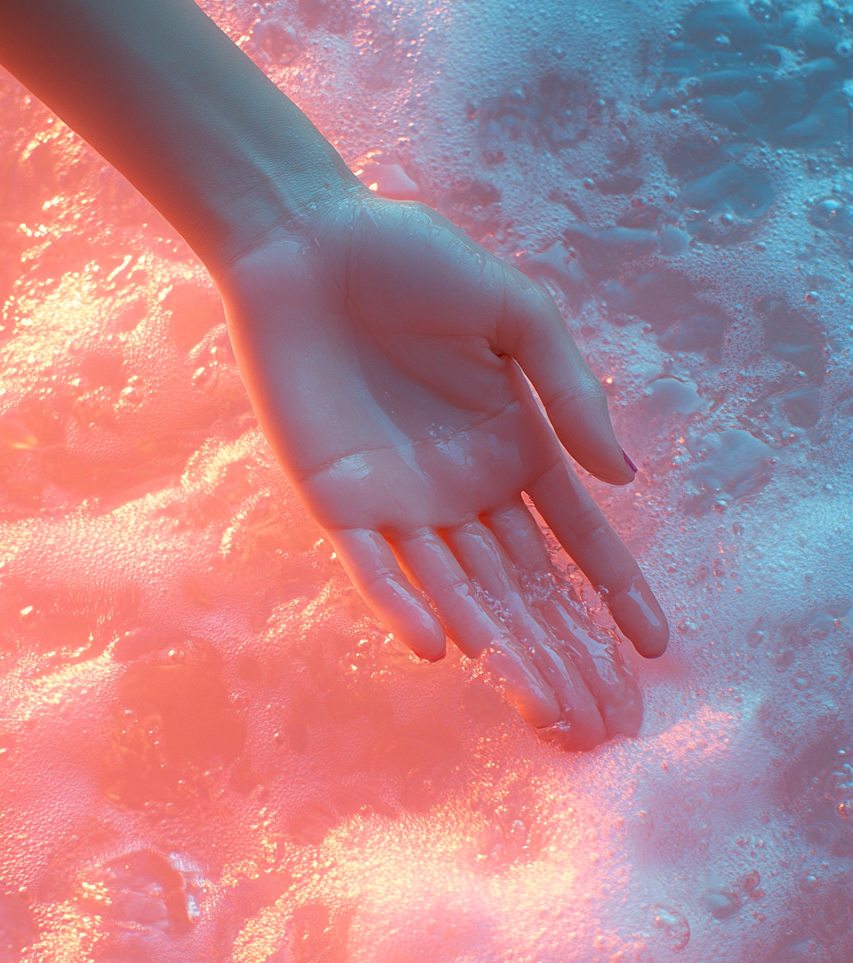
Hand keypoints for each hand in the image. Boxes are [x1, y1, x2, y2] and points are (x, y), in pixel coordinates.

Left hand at [219, 189, 667, 749]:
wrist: (308, 239)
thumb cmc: (413, 262)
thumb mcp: (517, 313)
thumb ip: (570, 393)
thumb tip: (623, 480)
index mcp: (513, 446)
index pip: (575, 538)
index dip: (614, 592)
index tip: (655, 650)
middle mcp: (464, 488)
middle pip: (525, 587)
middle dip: (567, 653)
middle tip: (606, 723)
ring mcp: (402, 500)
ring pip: (463, 593)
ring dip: (504, 654)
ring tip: (549, 716)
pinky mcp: (339, 499)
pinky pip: (375, 566)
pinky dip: (404, 605)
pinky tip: (442, 651)